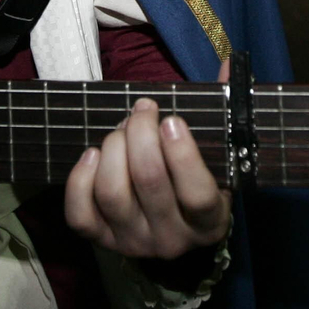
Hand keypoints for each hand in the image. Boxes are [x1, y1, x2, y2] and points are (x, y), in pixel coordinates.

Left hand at [64, 66, 231, 259]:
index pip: (198, 196)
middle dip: (141, 134)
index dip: (183, 155)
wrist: (175, 228)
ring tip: (122, 128)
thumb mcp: (219, 157)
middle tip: (144, 109)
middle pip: (150, 183)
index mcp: (209, 221)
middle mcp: (172, 239)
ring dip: (114, 148)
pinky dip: (81, 179)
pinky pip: (80, 214)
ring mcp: (134, 243)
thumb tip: (228, 65)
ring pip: (113, 193)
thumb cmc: (199, 181)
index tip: (172, 120)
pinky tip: (93, 153)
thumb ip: (224, 112)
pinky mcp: (101, 240)